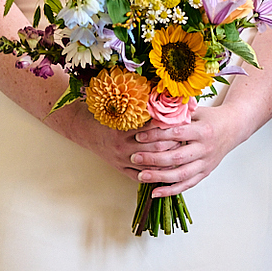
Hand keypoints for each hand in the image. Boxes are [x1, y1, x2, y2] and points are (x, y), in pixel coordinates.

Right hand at [50, 103, 174, 180]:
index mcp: (124, 128)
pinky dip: (154, 174)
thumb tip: (166, 94)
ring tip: (182, 155)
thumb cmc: (106, 114)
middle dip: (173, 144)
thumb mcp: (122, 106)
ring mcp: (121, 159)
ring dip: (166, 161)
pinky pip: (139, 176)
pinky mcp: (120, 168)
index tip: (184, 123)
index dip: (170, 127)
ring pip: (150, 165)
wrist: (83, 128)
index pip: (154, 129)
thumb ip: (142, 104)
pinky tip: (166, 171)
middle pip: (155, 147)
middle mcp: (123, 146)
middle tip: (188, 139)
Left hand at [129, 104, 251, 196]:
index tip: (138, 136)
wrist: (234, 128)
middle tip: (134, 157)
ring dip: (159, 177)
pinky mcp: (205, 172)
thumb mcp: (196, 111)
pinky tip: (155, 192)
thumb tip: (151, 113)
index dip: (156, 135)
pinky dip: (171, 190)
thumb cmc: (211, 118)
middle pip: (177, 157)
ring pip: (181, 174)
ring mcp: (206, 163)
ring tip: (141, 176)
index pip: (176, 134)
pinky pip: (187, 185)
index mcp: (203, 131)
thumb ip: (177, 114)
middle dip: (153, 158)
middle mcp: (205, 149)